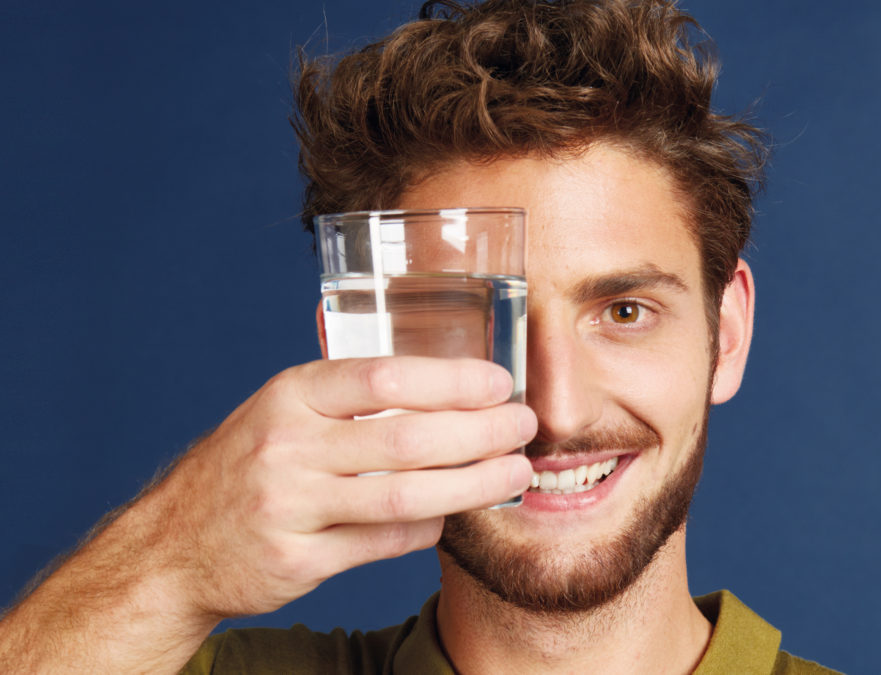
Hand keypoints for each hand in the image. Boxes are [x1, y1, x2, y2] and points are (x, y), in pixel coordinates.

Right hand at [0, 356, 534, 671]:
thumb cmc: (250, 463)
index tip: (500, 383)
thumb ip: (350, 397)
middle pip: (408, 439)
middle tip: (523, 428)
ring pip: (405, 497)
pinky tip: (450, 516)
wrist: (175, 544)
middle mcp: (287, 446)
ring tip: (514, 472)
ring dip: (473, 485)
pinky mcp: (295, 560)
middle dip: (481, 432)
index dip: (453, 380)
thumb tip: (449, 389)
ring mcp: (289, 507)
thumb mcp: (284, 410)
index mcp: (291, 395)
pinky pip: (382, 543)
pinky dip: (427, 529)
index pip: (385, 377)